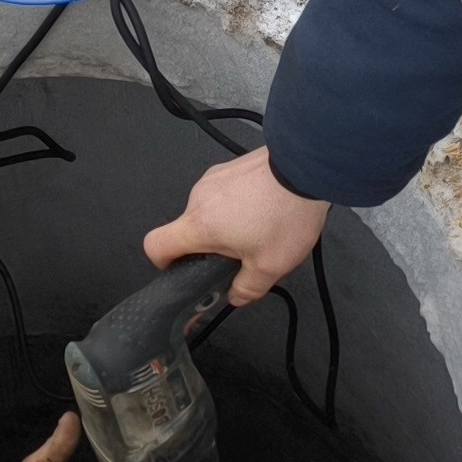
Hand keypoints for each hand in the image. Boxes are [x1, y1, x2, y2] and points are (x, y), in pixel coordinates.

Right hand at [145, 146, 329, 306]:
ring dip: (227, 224)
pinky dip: (238, 204)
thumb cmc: (284, 215)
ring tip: (262, 228)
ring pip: (209, 211)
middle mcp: (198, 197)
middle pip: (189, 230)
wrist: (307, 166)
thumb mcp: (270, 266)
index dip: (163, 263)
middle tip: (243, 255)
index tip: (184, 270)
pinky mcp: (230, 166)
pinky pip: (224, 192)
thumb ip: (247, 289)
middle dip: (210, 247)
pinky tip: (266, 208)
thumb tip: (235, 296)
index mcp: (199, 225)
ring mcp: (214, 177)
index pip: (155, 245)